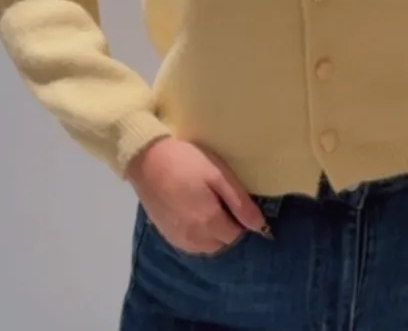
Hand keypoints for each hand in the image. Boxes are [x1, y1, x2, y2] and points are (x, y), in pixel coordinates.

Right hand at [126, 138, 271, 254]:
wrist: (147, 160)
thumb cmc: (188, 162)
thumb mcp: (218, 175)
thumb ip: (240, 203)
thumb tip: (260, 227)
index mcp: (209, 223)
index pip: (236, 236)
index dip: (241, 220)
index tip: (237, 202)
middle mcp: (194, 239)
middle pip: (222, 244)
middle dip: (228, 228)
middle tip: (223, 202)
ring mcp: (178, 239)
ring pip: (207, 247)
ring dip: (214, 234)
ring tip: (210, 207)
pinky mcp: (166, 235)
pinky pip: (191, 245)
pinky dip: (199, 236)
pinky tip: (195, 214)